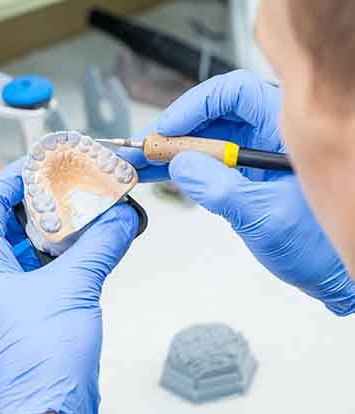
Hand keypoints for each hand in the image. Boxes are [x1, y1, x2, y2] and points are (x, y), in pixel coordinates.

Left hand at [0, 159, 137, 413]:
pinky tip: (90, 242)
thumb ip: (100, 245)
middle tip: (69, 183)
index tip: (42, 163)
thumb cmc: (42, 361)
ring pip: (29, 245)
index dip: (13, 178)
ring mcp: (9, 295)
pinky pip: (45, 268)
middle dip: (41, 201)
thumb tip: (121, 218)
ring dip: (56, 227)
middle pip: (10, 222)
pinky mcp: (31, 308)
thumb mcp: (74, 287)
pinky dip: (66, 252)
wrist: (51, 410)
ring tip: (83, 207)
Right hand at [120, 70, 354, 314]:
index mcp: (285, 131)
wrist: (325, 272)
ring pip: (201, 140)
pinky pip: (202, 164)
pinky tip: (152, 174)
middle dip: (172, 132)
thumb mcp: (267, 217)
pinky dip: (176, 169)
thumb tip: (180, 165)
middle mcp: (265, 136)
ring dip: (167, 151)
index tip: (168, 129)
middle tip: (141, 149)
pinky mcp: (237, 177)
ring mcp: (249, 157)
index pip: (235, 94)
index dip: (196, 106)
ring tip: (136, 164)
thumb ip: (221, 190)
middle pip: (210, 116)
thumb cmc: (317, 244)